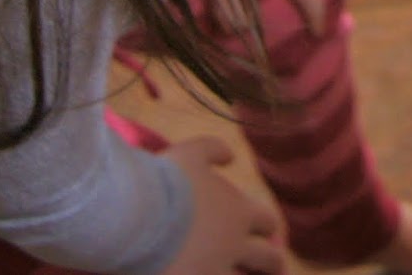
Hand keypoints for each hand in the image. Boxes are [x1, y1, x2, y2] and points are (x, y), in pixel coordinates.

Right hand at [158, 136, 286, 274]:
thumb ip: (214, 150)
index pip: (267, 222)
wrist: (137, 216)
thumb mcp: (193, 153)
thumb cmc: (167, 181)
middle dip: (273, 263)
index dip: (266, 226)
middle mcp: (235, 247)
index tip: (267, 232)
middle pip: (269, 260)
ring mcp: (215, 273)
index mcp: (239, 213)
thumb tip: (230, 157)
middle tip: (275, 268)